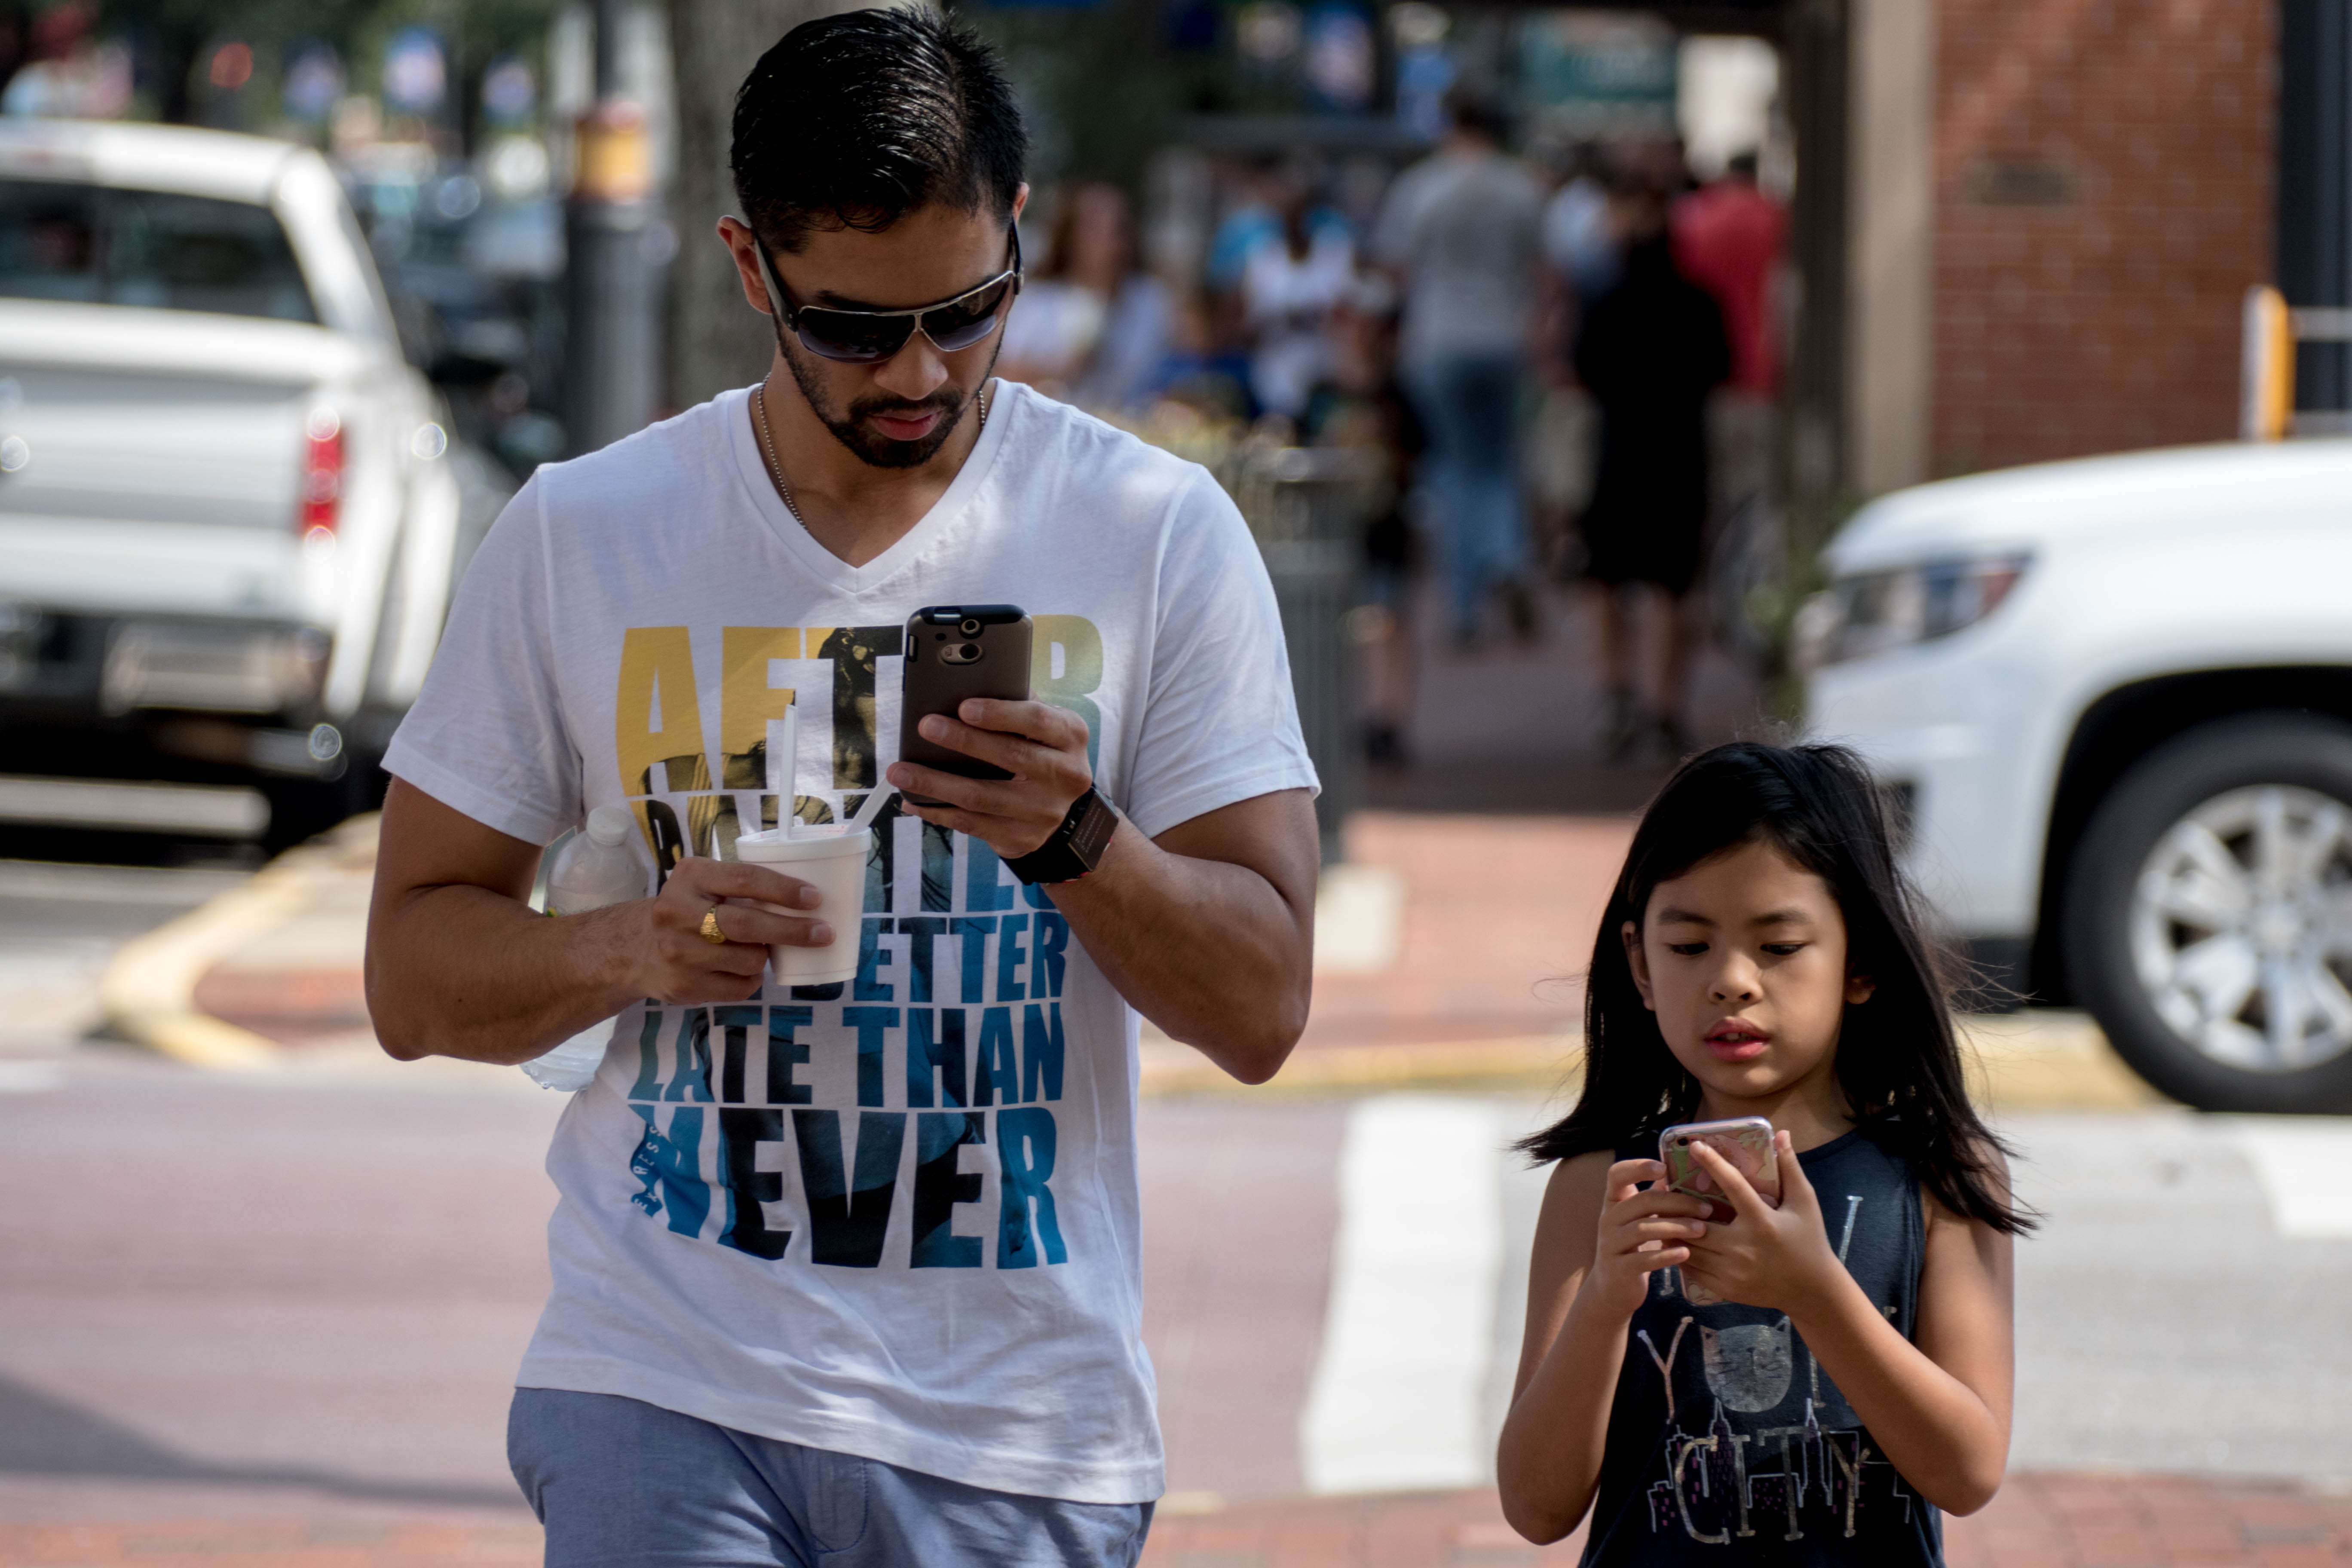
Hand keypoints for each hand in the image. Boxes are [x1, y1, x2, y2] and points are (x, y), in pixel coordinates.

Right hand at [617, 855, 829, 1004]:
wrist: (635, 949)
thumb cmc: (688, 910)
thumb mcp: (704, 884)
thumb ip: (741, 885)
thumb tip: (808, 899)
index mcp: (690, 876)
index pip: (745, 879)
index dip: (784, 889)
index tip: (815, 898)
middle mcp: (678, 912)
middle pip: (748, 924)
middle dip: (793, 930)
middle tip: (824, 933)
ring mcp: (678, 953)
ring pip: (749, 960)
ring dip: (766, 957)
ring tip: (760, 949)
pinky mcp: (684, 986)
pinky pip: (740, 987)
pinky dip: (752, 978)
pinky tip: (741, 969)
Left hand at [885, 698, 1092, 858]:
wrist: (1066, 813)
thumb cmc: (1042, 753)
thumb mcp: (1044, 727)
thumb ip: (1015, 705)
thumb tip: (961, 685)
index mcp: (1070, 736)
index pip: (1038, 720)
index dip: (1000, 713)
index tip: (964, 707)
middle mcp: (1066, 776)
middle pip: (1010, 757)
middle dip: (963, 741)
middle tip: (925, 727)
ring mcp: (1045, 812)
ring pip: (982, 797)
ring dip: (935, 784)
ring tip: (899, 772)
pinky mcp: (1023, 838)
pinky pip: (971, 825)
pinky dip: (937, 812)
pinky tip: (913, 801)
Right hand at [1584, 1159, 1714, 1321]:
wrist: (1612, 1289)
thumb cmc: (1634, 1247)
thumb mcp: (1640, 1219)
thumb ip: (1653, 1197)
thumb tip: (1680, 1172)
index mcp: (1613, 1201)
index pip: (1616, 1173)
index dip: (1638, 1167)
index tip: (1664, 1168)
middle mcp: (1608, 1219)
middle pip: (1642, 1201)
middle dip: (1677, 1202)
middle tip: (1706, 1209)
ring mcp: (1610, 1244)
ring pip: (1643, 1229)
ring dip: (1675, 1227)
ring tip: (1701, 1230)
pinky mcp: (1619, 1269)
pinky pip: (1643, 1259)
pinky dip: (1666, 1255)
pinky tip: (1686, 1253)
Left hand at [1679, 1130, 1844, 1313]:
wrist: (1812, 1291)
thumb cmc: (1809, 1240)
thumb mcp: (1805, 1203)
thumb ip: (1790, 1168)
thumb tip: (1782, 1134)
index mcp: (1763, 1222)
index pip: (1733, 1186)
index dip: (1713, 1163)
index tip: (1696, 1146)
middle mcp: (1743, 1247)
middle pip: (1696, 1223)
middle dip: (1677, 1206)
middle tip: (1663, 1188)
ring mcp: (1732, 1271)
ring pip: (1688, 1247)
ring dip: (1673, 1229)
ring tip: (1663, 1212)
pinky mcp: (1725, 1288)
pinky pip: (1692, 1269)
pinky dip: (1680, 1252)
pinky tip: (1675, 1238)